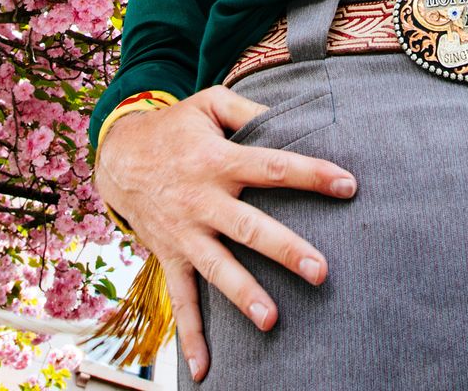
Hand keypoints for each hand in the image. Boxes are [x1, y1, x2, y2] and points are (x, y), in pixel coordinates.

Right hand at [93, 85, 358, 381]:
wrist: (118, 155)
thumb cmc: (175, 127)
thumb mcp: (209, 104)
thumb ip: (249, 109)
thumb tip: (287, 115)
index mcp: (220, 159)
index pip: (273, 167)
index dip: (311, 174)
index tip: (348, 185)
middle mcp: (204, 199)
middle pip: (249, 227)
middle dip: (285, 250)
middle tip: (321, 271)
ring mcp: (186, 232)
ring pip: (217, 267)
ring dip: (243, 294)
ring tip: (271, 320)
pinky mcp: (170, 256)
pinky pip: (181, 299)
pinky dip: (191, 336)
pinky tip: (205, 370)